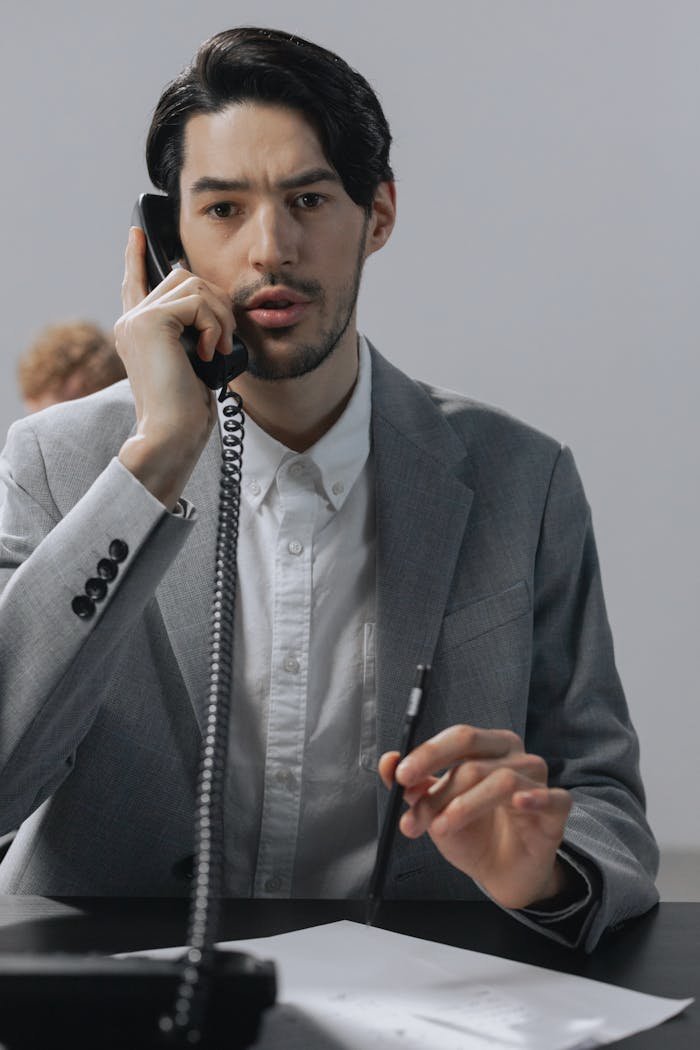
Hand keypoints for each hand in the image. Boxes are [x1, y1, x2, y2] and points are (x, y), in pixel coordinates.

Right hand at [115, 226, 236, 508]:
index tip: (135, 233)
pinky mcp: (151, 322)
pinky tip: (210, 353)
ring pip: (193, 285)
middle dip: (215, 303)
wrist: (172, 433)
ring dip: (219, 316)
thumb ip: (192, 330)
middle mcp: (131, 320)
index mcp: (137, 330)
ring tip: (218, 349)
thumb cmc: (187, 410)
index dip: (135, 257)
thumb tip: (210, 303)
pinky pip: (197, 302)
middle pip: (182, 278)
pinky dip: (214, 326)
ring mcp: (137, 320)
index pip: (134, 283)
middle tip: (222, 340)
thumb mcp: (193, 361)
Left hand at [378, 724, 572, 909]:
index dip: (429, 753)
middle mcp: (516, 756)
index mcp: (489, 747)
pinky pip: (552, 798)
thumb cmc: (472, 831)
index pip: (460, 737)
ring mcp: (539, 781)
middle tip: (415, 805)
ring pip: (502, 780)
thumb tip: (387, 761)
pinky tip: (518, 805)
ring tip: (441, 830)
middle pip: (477, 753)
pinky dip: (535, 798)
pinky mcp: (557, 811)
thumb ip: (414, 786)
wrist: (501, 872)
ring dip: (464, 805)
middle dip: (441, 781)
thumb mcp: (436, 809)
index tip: (401, 775)